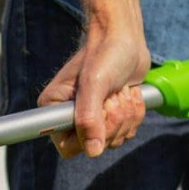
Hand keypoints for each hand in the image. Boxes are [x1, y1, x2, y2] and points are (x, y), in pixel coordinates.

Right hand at [38, 18, 150, 158]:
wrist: (124, 38)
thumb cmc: (105, 54)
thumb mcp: (94, 84)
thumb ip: (89, 119)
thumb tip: (93, 151)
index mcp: (53, 109)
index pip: (68, 147)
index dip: (90, 135)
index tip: (100, 107)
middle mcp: (69, 117)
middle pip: (96, 146)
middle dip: (113, 121)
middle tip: (114, 95)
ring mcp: (92, 118)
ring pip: (114, 140)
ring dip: (126, 116)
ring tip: (121, 90)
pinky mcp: (110, 116)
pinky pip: (126, 132)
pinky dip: (134, 114)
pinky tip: (129, 93)